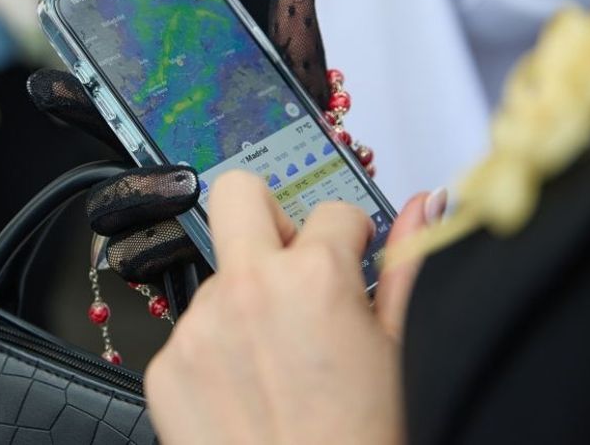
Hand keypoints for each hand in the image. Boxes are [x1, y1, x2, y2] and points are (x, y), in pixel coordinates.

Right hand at [27, 0, 335, 282]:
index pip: (111, 109)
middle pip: (100, 164)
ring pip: (112, 216)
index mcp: (172, 132)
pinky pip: (141, 262)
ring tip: (187, 186)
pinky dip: (163, 250)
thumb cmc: (302, 166)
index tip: (48, 84)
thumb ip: (292, 48)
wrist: (326, 237)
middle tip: (144, 132)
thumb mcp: (301, 104)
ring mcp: (156, 224)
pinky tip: (194, 243)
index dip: (74, 97)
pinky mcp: (170, 267)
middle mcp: (154, 177)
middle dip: (103, 151)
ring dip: (142, 197)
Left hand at [144, 172, 440, 444]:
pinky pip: (190, 333)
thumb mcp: (403, 354)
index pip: (333, 210)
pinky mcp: (165, 369)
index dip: (351, 239)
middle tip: (295, 266)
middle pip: (238, 194)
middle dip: (271, 218)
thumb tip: (423, 207)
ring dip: (248, 301)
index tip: (351, 261)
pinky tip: (252, 394)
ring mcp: (197, 330)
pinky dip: (218, 353)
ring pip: (219, 275)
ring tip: (283, 364)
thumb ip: (410, 265)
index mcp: (314, 279)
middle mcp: (246, 292)